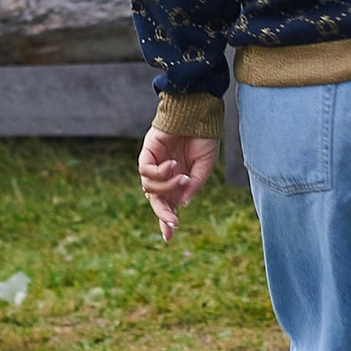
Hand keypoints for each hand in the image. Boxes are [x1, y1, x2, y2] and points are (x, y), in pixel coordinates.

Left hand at [138, 125, 219, 239]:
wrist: (197, 113)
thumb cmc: (203, 137)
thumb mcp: (204, 166)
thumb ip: (194, 185)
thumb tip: (182, 204)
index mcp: (177, 180)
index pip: (168, 204)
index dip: (167, 220)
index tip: (170, 236)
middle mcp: (163, 174)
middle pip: (155, 200)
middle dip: (162, 214)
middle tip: (173, 224)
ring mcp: (153, 163)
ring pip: (150, 188)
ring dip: (167, 186)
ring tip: (183, 176)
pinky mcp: (147, 152)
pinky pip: (146, 171)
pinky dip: (159, 172)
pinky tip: (173, 165)